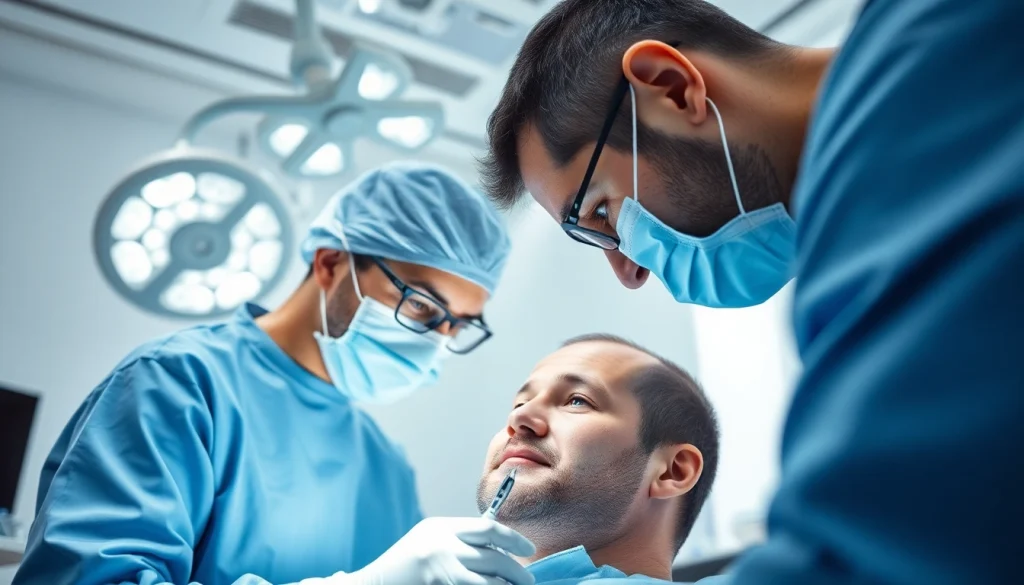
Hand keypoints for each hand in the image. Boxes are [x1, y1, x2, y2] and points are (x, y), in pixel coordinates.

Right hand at [334, 517, 535, 584]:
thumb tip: (500, 549)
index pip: (489, 529)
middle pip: (494, 558)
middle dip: (517, 572)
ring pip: (489, 582)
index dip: (514, 539)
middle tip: (530, 580)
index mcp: (443, 528)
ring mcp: (440, 570)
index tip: (529, 548)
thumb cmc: (405, 565)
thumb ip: (460, 540)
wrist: (372, 584)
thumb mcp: (430, 540)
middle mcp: (443, 546)